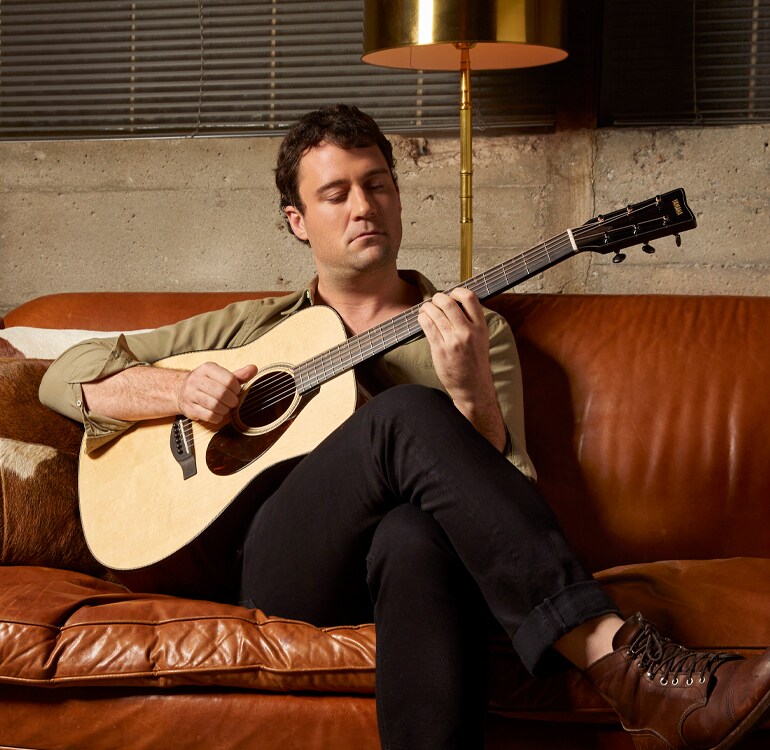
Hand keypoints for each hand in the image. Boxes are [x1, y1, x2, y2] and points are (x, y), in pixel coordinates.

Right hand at [177, 362, 257, 423]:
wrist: (180, 390)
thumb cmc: (207, 383)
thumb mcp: (221, 376)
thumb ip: (239, 375)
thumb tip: (254, 368)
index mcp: (207, 368)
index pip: (229, 379)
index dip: (236, 388)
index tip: (236, 391)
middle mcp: (196, 379)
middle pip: (222, 393)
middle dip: (232, 400)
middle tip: (232, 402)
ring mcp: (190, 394)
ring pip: (215, 405)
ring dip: (225, 409)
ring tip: (225, 407)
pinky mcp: (189, 408)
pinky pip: (209, 416)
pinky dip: (218, 417)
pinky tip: (218, 413)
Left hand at [418, 288, 506, 450]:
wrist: (473, 386)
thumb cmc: (475, 362)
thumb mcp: (481, 338)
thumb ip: (470, 321)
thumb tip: (452, 302)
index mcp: (480, 326)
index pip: (470, 298)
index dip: (457, 291)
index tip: (451, 294)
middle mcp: (468, 332)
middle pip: (448, 302)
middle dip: (437, 298)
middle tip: (434, 301)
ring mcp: (453, 341)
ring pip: (434, 313)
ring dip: (426, 307)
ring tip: (425, 310)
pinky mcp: (440, 349)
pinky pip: (427, 326)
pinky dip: (422, 318)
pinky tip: (422, 318)